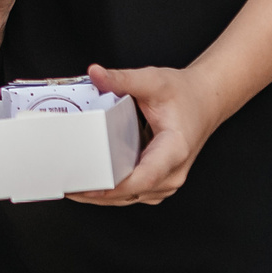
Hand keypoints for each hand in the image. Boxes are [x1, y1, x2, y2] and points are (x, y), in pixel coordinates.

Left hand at [67, 62, 220, 206]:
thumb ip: (123, 79)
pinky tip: (90, 183)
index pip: (144, 177)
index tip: (89, 187)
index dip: (115, 186)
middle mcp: (173, 172)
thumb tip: (96, 74)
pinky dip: (110, 192)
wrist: (205, 102)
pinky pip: (132, 194)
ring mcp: (167, 182)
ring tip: (71, 186)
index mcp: (175, 149)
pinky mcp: (159, 183)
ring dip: (101, 196)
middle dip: (97, 192)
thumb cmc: (184, 95)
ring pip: (129, 198)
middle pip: (131, 192)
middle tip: (66, 184)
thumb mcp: (154, 81)